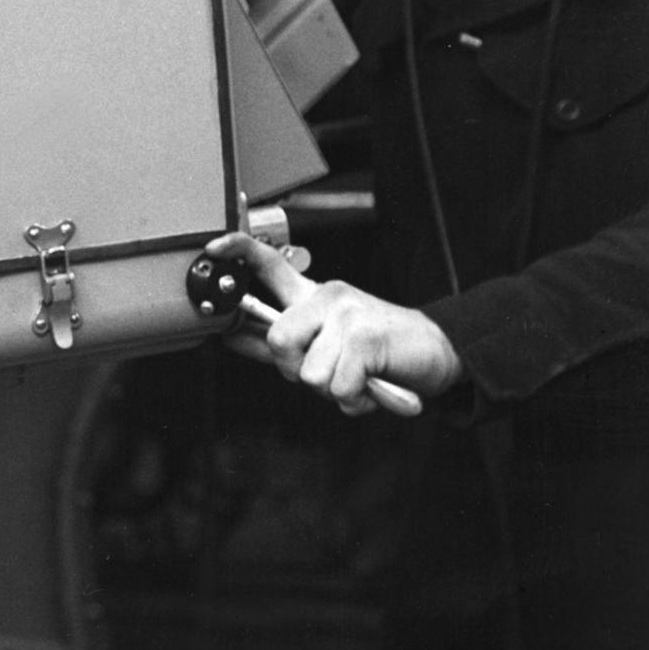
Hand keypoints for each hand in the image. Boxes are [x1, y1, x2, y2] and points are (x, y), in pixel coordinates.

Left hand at [203, 233, 462, 416]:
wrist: (436, 353)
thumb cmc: (376, 352)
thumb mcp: (324, 343)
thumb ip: (282, 342)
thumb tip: (231, 337)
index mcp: (314, 296)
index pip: (270, 263)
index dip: (238, 252)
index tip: (212, 250)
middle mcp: (328, 297)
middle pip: (277, 340)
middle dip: (295, 370)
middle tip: (326, 372)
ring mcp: (348, 314)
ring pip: (308, 373)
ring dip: (333, 390)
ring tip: (357, 380)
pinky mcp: (367, 338)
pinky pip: (338, 386)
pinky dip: (355, 399)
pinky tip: (371, 386)